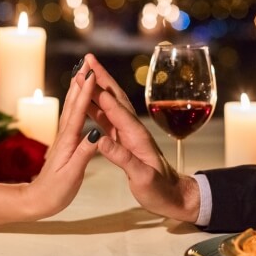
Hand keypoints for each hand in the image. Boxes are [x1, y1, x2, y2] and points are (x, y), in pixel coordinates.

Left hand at [23, 66, 99, 218]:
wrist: (37, 201)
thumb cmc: (55, 191)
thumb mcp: (72, 175)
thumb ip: (84, 153)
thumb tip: (96, 133)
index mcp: (68, 141)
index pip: (78, 112)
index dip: (85, 92)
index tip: (91, 74)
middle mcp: (65, 135)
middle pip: (73, 104)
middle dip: (80, 83)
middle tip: (86, 63)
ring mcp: (63, 138)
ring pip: (71, 108)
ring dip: (77, 89)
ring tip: (82, 74)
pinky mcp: (64, 143)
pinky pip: (72, 118)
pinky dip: (76, 104)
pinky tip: (79, 101)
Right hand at [75, 54, 200, 223]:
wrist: (174, 196)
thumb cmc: (160, 190)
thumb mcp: (142, 178)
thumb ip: (122, 158)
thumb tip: (100, 140)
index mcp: (137, 136)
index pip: (116, 109)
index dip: (100, 91)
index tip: (87, 75)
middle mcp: (133, 130)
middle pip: (114, 98)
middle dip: (100, 78)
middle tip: (86, 59)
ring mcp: (128, 135)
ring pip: (109, 106)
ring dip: (96, 89)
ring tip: (81, 74)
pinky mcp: (124, 142)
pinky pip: (107, 120)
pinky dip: (95, 108)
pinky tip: (85, 102)